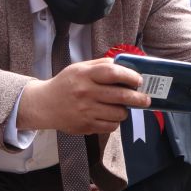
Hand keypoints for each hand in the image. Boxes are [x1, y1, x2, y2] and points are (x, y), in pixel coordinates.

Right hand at [17, 58, 149, 135]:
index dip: (130, 76)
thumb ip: (102, 66)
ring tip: (120, 107)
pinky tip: (109, 116)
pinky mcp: (87, 125)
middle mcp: (85, 92)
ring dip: (124, 111)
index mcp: (84, 75)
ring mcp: (86, 111)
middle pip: (121, 96)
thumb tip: (127, 64)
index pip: (113, 73)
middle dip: (139, 99)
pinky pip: (112, 126)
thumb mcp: (79, 69)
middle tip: (146, 99)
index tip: (139, 80)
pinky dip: (115, 121)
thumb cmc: (67, 84)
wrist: (44, 105)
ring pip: (119, 113)